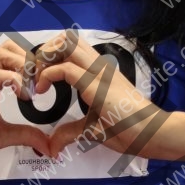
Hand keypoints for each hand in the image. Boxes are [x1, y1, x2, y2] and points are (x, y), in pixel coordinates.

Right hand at [0, 41, 50, 168]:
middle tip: (42, 82)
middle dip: (31, 60)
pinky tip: (23, 96)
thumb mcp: (0, 136)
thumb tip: (46, 145)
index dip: (33, 63)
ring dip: (24, 66)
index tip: (46, 82)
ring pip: (3, 53)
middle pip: (10, 47)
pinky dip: (15, 80)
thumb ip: (24, 135)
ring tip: (33, 88)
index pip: (13, 56)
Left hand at [34, 32, 175, 160]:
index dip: (49, 56)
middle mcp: (98, 66)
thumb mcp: (90, 129)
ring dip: (45, 57)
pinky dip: (46, 76)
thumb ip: (70, 132)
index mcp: (98, 72)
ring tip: (36, 78)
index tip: (37, 77)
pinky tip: (40, 90)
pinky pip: (65, 69)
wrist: (151, 133)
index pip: (70, 47)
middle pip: (66, 38)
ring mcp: (98, 72)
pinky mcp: (96, 84)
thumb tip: (53, 146)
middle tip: (34, 74)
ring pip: (66, 44)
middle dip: (44, 51)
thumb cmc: (128, 129)